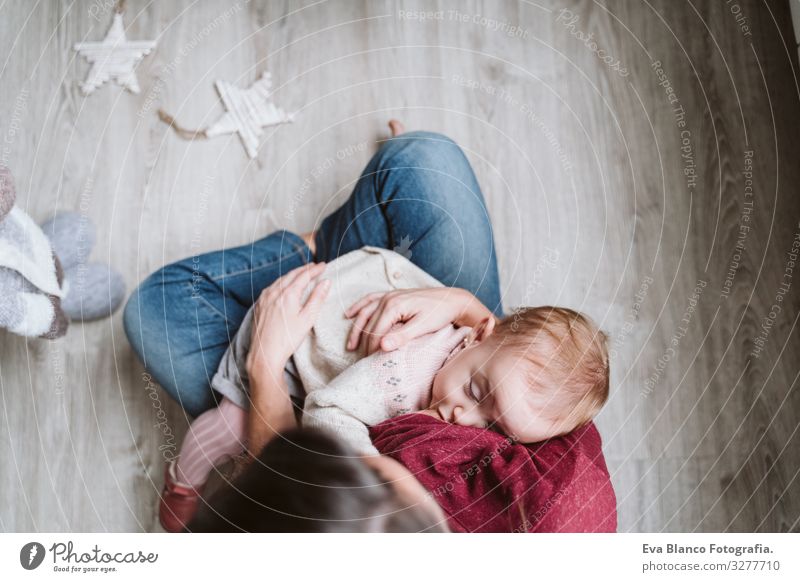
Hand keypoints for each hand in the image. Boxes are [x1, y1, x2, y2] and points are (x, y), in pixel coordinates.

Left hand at [246, 262, 330, 374]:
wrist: (265, 354)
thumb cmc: (288, 339)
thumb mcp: (308, 319)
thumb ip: (317, 298)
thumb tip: (326, 282)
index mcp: (288, 294)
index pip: (304, 276)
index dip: (315, 270)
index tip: (324, 265)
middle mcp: (274, 292)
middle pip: (292, 274)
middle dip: (304, 269)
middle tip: (315, 266)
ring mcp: (264, 298)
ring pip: (280, 279)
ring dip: (293, 274)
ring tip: (302, 273)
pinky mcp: (259, 305)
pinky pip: (271, 287)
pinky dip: (281, 282)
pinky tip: (284, 285)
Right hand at [345, 287, 492, 355]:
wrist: (452, 300)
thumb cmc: (440, 313)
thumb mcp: (423, 326)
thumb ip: (402, 336)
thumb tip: (382, 346)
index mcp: (394, 305)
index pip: (376, 332)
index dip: (372, 349)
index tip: (371, 363)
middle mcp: (387, 298)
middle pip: (369, 324)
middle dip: (364, 343)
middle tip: (362, 362)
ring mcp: (388, 295)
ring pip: (365, 313)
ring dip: (356, 329)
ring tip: (351, 346)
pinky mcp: (391, 295)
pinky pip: (369, 299)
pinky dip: (358, 307)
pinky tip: (348, 315)